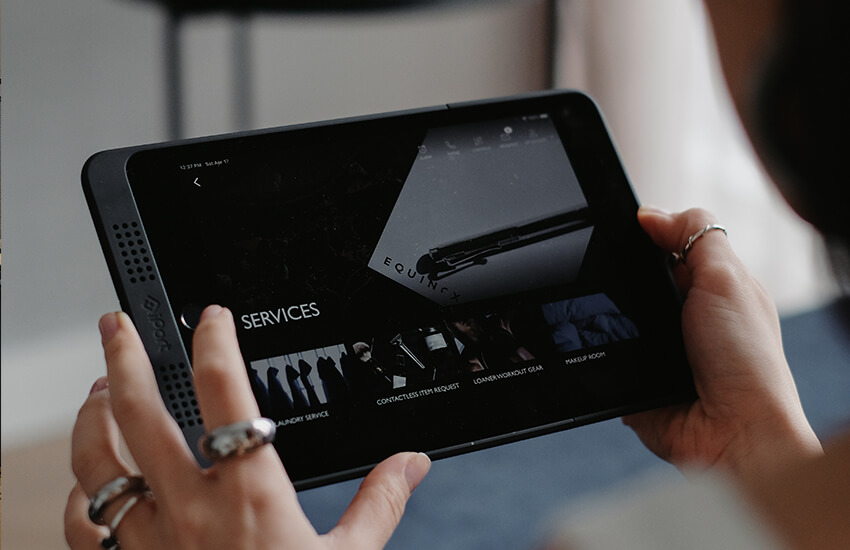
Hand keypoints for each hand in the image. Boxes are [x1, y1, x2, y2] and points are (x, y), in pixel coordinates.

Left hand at [65, 306, 429, 549]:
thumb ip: (380, 503)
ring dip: (92, 416)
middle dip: (122, 357)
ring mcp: (150, 543)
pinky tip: (93, 475)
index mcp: (250, 497)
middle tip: (116, 323)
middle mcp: (190, 511)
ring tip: (98, 388)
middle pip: (138, 414)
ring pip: (98, 461)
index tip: (211, 316)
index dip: (214, 342)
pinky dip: (85, 489)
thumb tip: (412, 462)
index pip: (225, 394)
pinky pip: (88, 521)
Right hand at [623, 207, 821, 480]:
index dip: (646, 235)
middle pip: (634, 278)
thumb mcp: (728, 279)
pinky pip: (601, 354)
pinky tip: (605, 347)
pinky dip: (598, 350)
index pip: (667, 246)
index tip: (626, 228)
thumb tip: (650, 213)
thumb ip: (695, 236)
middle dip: (620, 276)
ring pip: (613, 315)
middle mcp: (682, 316)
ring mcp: (655, 347)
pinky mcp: (632, 376)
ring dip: (607, 316)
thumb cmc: (746, 361)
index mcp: (709, 287)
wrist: (731, 433)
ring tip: (615, 318)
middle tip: (622, 280)